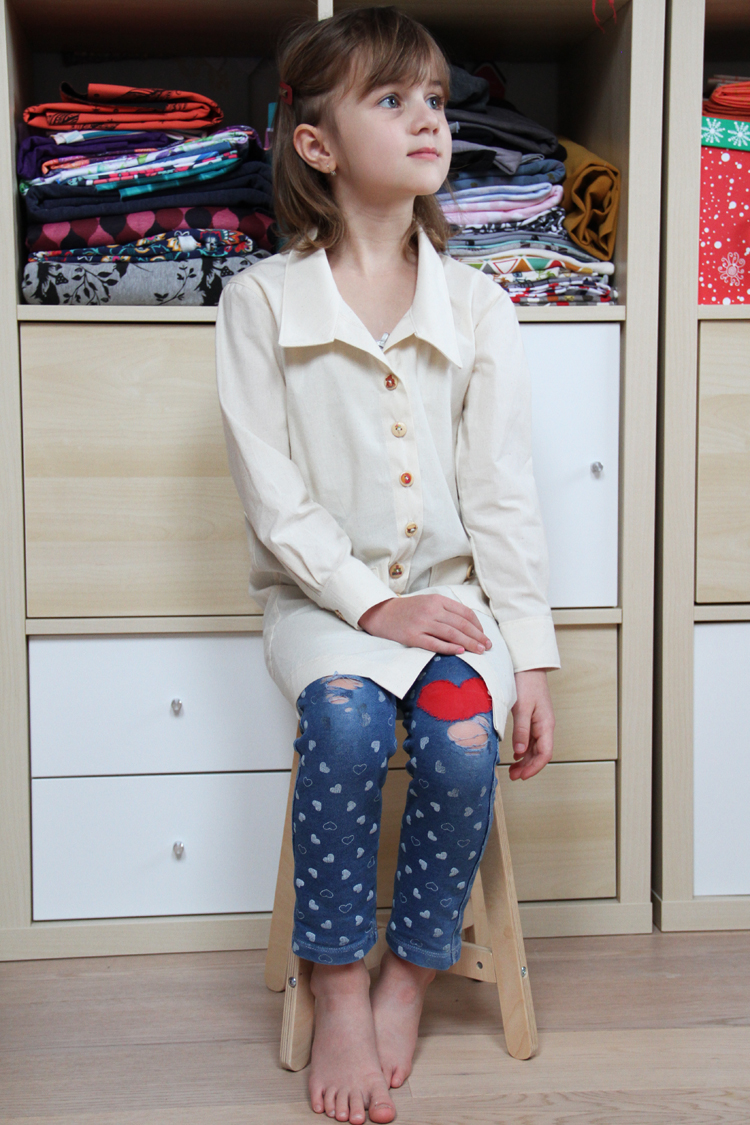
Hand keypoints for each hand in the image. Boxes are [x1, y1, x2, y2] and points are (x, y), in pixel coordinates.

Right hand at [358, 594, 491, 654]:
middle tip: (487, 646)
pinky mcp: (412, 636)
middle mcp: (431, 610)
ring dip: (468, 643)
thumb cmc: (408, 610)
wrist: (381, 613)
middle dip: (477, 636)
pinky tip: (460, 651)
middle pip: (461, 624)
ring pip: (451, 634)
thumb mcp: (428, 602)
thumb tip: (469, 624)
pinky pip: (434, 643)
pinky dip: (449, 647)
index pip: (464, 612)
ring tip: (479, 651)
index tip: (484, 635)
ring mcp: (421, 623)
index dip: (477, 625)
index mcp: (437, 600)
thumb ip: (446, 610)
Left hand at [508, 669, 553, 780]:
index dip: (534, 767)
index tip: (522, 776)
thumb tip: (520, 752)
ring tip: (513, 770)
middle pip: (540, 753)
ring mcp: (539, 723)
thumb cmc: (527, 683)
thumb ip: (521, 730)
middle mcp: (545, 726)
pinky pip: (530, 739)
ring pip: (535, 748)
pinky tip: (515, 755)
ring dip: (525, 760)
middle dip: (528, 767)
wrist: (527, 666)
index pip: (545, 754)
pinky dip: (523, 750)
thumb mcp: (522, 707)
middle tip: (514, 776)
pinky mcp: (532, 718)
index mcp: (546, 725)